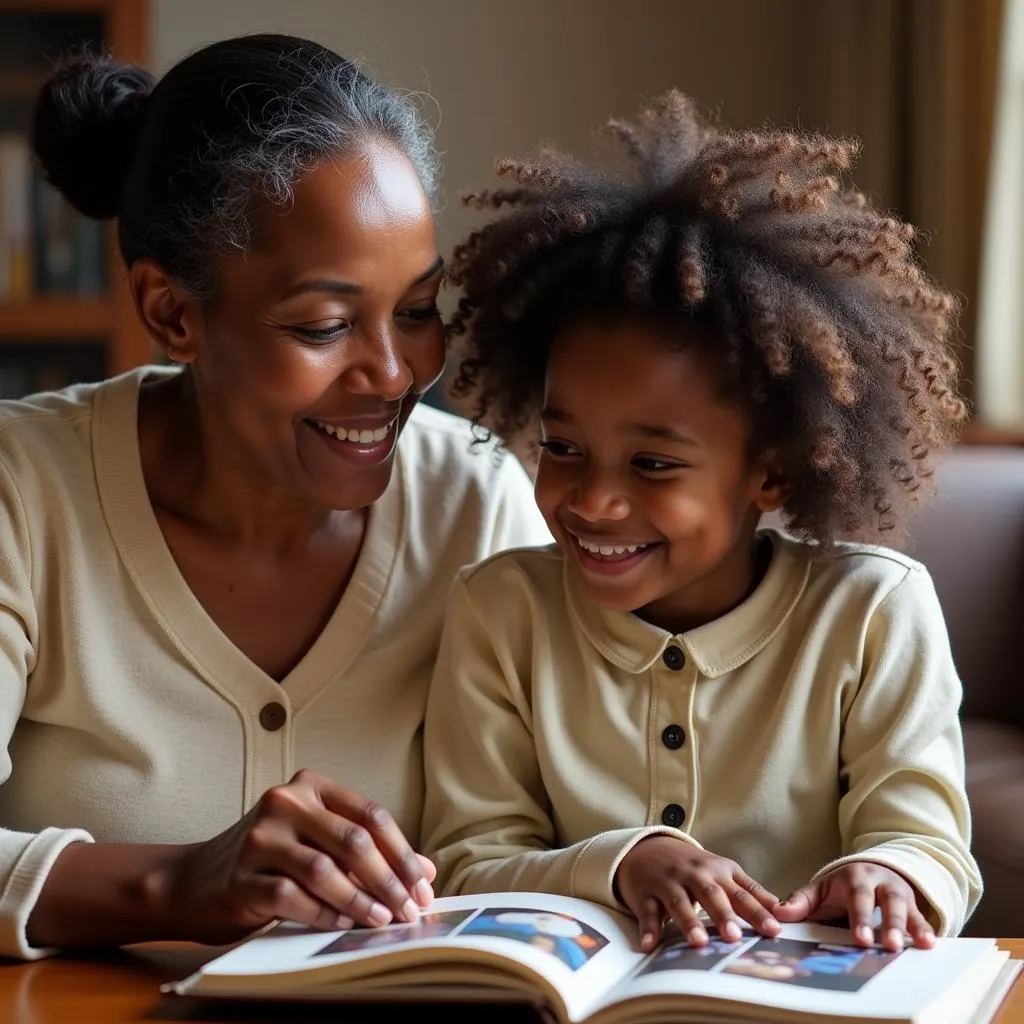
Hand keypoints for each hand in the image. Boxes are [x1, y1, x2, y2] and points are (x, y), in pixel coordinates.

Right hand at [156, 769, 435, 944]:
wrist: (195, 880)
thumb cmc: (272, 859)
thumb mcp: (319, 842)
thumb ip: (368, 850)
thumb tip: (426, 872)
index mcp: (310, 786)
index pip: (371, 815)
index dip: (403, 852)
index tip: (424, 885)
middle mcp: (284, 802)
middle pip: (353, 841)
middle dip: (389, 879)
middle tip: (410, 910)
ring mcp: (259, 837)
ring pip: (324, 869)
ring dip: (360, 900)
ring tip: (382, 920)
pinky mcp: (240, 876)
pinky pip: (292, 897)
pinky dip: (322, 913)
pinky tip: (341, 924)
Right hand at [615, 837, 780, 951]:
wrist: (649, 847)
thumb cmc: (693, 867)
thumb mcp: (723, 872)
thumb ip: (750, 892)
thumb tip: (783, 911)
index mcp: (718, 871)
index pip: (741, 893)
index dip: (757, 911)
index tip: (774, 930)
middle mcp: (694, 875)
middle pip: (710, 894)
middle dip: (722, 914)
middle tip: (734, 936)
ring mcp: (668, 882)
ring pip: (678, 901)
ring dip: (688, 921)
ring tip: (698, 941)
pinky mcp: (646, 893)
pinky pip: (647, 911)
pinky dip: (648, 928)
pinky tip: (650, 945)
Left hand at [773, 862, 935, 951]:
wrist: (872, 869)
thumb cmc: (841, 886)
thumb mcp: (820, 889)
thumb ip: (801, 901)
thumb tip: (778, 914)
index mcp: (854, 878)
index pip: (857, 897)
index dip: (859, 918)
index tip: (860, 939)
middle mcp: (879, 883)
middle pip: (886, 902)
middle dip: (888, 923)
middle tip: (888, 945)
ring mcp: (899, 894)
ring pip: (906, 909)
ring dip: (911, 928)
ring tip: (918, 946)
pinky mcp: (913, 906)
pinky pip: (921, 917)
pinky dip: (926, 930)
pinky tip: (931, 945)